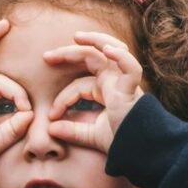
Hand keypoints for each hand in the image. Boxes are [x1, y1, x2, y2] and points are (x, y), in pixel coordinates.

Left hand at [43, 31, 144, 152]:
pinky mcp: (132, 88)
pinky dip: (121, 57)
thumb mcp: (91, 135)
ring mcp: (124, 81)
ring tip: (77, 37)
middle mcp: (115, 81)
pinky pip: (130, 67)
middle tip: (46, 57)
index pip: (78, 85)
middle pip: (91, 58)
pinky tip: (107, 49)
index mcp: (106, 90)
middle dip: (69, 53)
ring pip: (111, 50)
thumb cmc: (122, 141)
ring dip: (95, 40)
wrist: (141, 150)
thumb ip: (72, 131)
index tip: (51, 115)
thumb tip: (50, 129)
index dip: (62, 98)